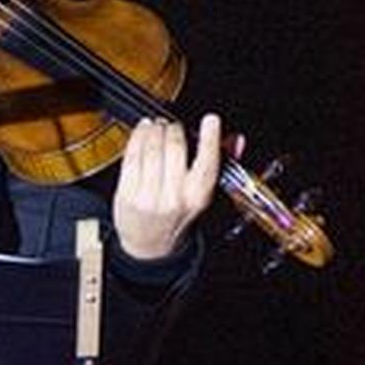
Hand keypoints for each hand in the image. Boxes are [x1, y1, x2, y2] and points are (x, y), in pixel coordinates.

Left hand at [111, 113, 223, 261]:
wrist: (150, 245)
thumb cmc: (177, 215)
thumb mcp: (202, 194)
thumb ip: (220, 163)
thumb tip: (237, 140)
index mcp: (197, 196)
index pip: (208, 161)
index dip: (210, 136)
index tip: (211, 120)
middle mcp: (174, 198)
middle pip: (175, 147)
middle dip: (173, 128)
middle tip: (171, 124)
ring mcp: (148, 196)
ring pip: (152, 148)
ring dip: (154, 129)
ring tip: (155, 126)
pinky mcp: (127, 194)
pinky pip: (131, 156)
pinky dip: (137, 137)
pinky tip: (141, 132)